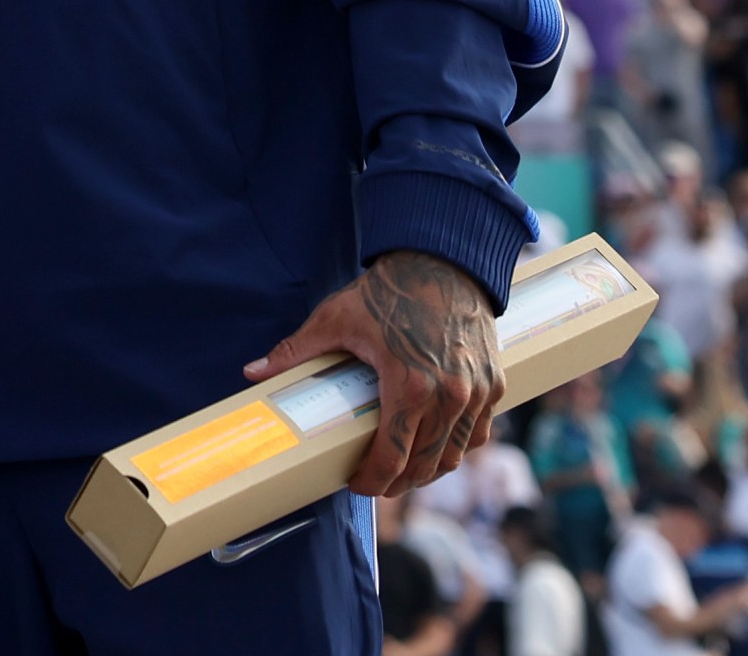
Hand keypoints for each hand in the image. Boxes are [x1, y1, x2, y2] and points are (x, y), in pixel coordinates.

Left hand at [244, 249, 503, 497]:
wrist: (442, 263)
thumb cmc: (386, 293)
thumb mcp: (334, 320)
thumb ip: (295, 352)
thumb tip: (252, 373)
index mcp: (410, 386)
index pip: (393, 457)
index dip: (373, 481)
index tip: (356, 484)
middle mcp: (450, 396)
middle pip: (426, 466)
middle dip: (398, 483)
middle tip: (375, 483)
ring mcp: (476, 393)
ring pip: (455, 455)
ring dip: (429, 471)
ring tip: (402, 471)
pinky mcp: (494, 385)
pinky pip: (477, 433)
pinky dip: (456, 448)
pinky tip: (433, 447)